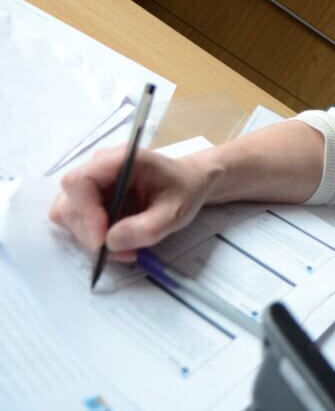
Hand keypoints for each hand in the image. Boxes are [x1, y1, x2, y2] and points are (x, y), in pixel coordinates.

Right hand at [48, 146, 213, 261]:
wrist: (189, 183)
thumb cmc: (184, 190)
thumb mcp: (175, 211)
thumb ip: (147, 227)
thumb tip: (110, 242)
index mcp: (120, 159)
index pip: (79, 181)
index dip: (85, 213)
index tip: (103, 240)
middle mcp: (99, 166)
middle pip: (70, 202)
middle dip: (90, 233)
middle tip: (121, 251)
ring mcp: (92, 182)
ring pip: (69, 214)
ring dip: (91, 238)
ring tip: (126, 249)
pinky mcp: (91, 198)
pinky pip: (78, 221)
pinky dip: (94, 238)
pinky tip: (120, 243)